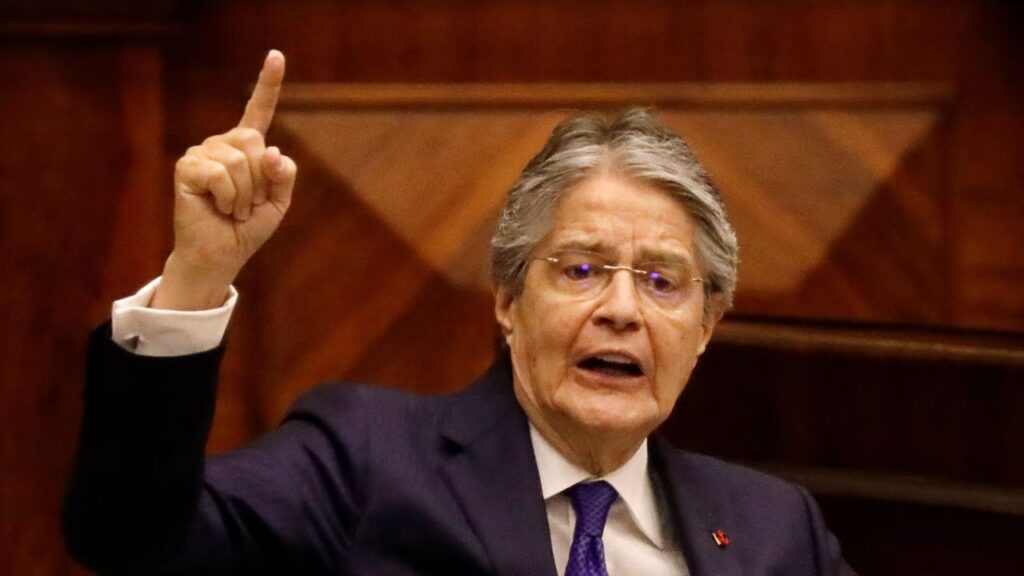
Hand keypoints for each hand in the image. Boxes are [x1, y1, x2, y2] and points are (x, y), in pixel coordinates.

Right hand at [153, 50, 296, 309]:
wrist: (222, 254)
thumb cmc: (247, 228)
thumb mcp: (279, 202)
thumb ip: (283, 175)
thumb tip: (273, 152)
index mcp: (247, 148)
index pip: (259, 111)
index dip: (268, 84)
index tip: (276, 56)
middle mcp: (223, 144)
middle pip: (254, 141)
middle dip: (260, 180)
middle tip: (248, 204)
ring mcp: (202, 153)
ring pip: (240, 159)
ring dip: (245, 194)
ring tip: (233, 209)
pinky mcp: (186, 167)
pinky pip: (221, 173)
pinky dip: (228, 196)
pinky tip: (219, 207)